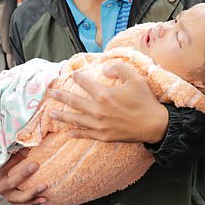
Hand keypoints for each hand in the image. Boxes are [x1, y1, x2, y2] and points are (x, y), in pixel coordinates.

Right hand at [0, 149, 46, 204]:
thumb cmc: (2, 163)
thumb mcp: (4, 156)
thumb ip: (14, 150)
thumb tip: (29, 141)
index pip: (5, 166)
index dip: (16, 160)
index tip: (28, 154)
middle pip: (11, 183)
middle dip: (24, 174)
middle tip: (36, 165)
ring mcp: (6, 196)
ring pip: (19, 198)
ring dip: (32, 193)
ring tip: (44, 186)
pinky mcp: (13, 200)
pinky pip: (23, 204)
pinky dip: (33, 202)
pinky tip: (43, 198)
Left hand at [48, 63, 168, 143]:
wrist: (154, 125)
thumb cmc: (145, 101)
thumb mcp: (135, 78)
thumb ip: (119, 69)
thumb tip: (105, 69)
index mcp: (104, 94)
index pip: (84, 83)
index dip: (78, 77)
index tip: (74, 74)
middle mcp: (98, 110)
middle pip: (73, 101)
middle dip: (60, 96)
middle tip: (50, 93)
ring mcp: (99, 125)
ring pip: (75, 119)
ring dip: (62, 116)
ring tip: (50, 113)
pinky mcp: (104, 135)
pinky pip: (86, 134)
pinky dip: (76, 133)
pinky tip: (69, 133)